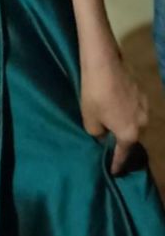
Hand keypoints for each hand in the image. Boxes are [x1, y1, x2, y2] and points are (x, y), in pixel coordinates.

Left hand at [80, 41, 148, 175]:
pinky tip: (116, 107)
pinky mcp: (143, 93)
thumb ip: (97, 134)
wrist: (103, 63)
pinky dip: (127, 112)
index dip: (117, 163)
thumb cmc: (94, 94)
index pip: (123, 154)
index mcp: (130, 133)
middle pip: (132, 137)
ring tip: (112, 124)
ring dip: (125, 124)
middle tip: (111, 143)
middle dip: (122, 141)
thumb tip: (103, 135)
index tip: (114, 171)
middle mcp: (143, 123)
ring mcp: (145, 107)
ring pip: (135, 122)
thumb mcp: (89, 119)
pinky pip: (135, 109)